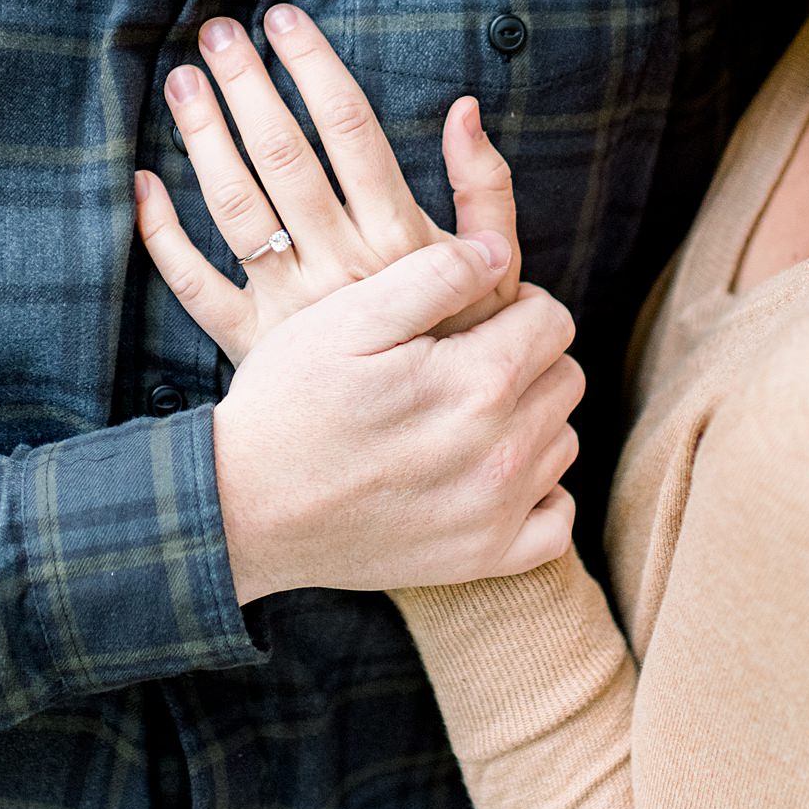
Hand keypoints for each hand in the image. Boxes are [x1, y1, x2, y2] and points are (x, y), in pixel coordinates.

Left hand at [135, 4, 520, 362]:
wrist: (433, 441)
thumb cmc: (466, 343)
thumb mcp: (498, 269)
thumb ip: (487, 190)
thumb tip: (464, 109)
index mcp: (399, 239)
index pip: (349, 128)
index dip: (313, 66)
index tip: (283, 18)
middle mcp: (339, 268)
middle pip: (282, 156)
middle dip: (246, 85)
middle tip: (218, 32)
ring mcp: (290, 308)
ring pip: (235, 208)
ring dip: (202, 139)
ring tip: (182, 82)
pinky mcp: (253, 346)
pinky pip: (194, 286)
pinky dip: (161, 236)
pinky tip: (143, 184)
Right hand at [211, 238, 580, 603]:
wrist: (243, 507)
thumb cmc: (289, 401)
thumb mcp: (347, 317)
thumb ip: (434, 274)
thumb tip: (499, 251)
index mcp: (477, 382)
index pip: (552, 320)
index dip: (517, 303)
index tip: (473, 314)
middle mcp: (502, 451)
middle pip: (565, 377)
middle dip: (528, 357)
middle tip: (467, 359)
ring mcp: (497, 512)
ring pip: (562, 441)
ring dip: (531, 419)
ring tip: (468, 412)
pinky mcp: (482, 557)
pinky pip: (556, 522)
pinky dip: (539, 494)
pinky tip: (494, 474)